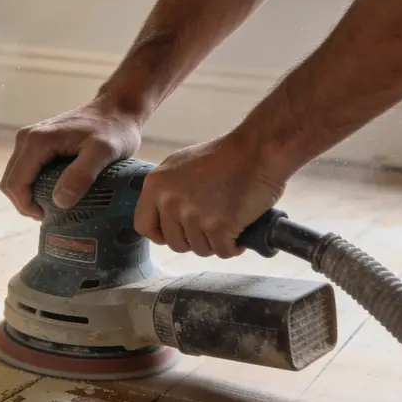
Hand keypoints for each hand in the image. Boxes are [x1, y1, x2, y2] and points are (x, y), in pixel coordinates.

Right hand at [1, 98, 143, 218]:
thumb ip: (82, 175)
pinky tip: (56, 191)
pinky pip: (26, 170)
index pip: (15, 183)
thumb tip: (60, 201)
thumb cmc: (114, 129)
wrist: (117, 108)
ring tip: (55, 206)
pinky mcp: (37, 142)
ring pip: (17, 177)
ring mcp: (30, 139)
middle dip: (27, 203)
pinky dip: (35, 185)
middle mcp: (26, 138)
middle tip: (52, 215)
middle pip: (11, 182)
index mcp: (37, 141)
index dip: (27, 206)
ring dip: (30, 195)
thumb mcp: (104, 153)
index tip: (49, 217)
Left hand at [135, 134, 284, 258]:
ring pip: (200, 249)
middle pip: (174, 242)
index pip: (143, 225)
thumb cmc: (226, 156)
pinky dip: (234, 246)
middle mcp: (170, 202)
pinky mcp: (218, 227)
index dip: (161, 234)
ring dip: (216, 242)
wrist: (258, 150)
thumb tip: (163, 216)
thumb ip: (166, 190)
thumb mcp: (180, 165)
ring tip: (229, 222)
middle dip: (195, 239)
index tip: (176, 233)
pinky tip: (241, 231)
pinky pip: (223, 251)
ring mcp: (193, 216)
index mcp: (155, 185)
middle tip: (213, 225)